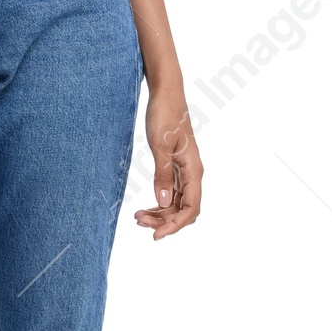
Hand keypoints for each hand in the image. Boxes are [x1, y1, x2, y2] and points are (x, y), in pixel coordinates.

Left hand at [133, 87, 202, 238]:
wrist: (166, 95)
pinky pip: (171, 193)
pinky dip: (159, 203)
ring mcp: (184, 171)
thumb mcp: (160, 146)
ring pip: (177, 203)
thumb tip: (162, 203)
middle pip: (184, 210)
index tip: (156, 235)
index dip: (175, 225)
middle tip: (138, 221)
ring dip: (160, 214)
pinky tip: (145, 207)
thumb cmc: (165, 115)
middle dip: (164, 221)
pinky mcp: (175, 167)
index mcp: (193, 170)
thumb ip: (162, 175)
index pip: (191, 208)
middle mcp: (192, 174)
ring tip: (138, 217)